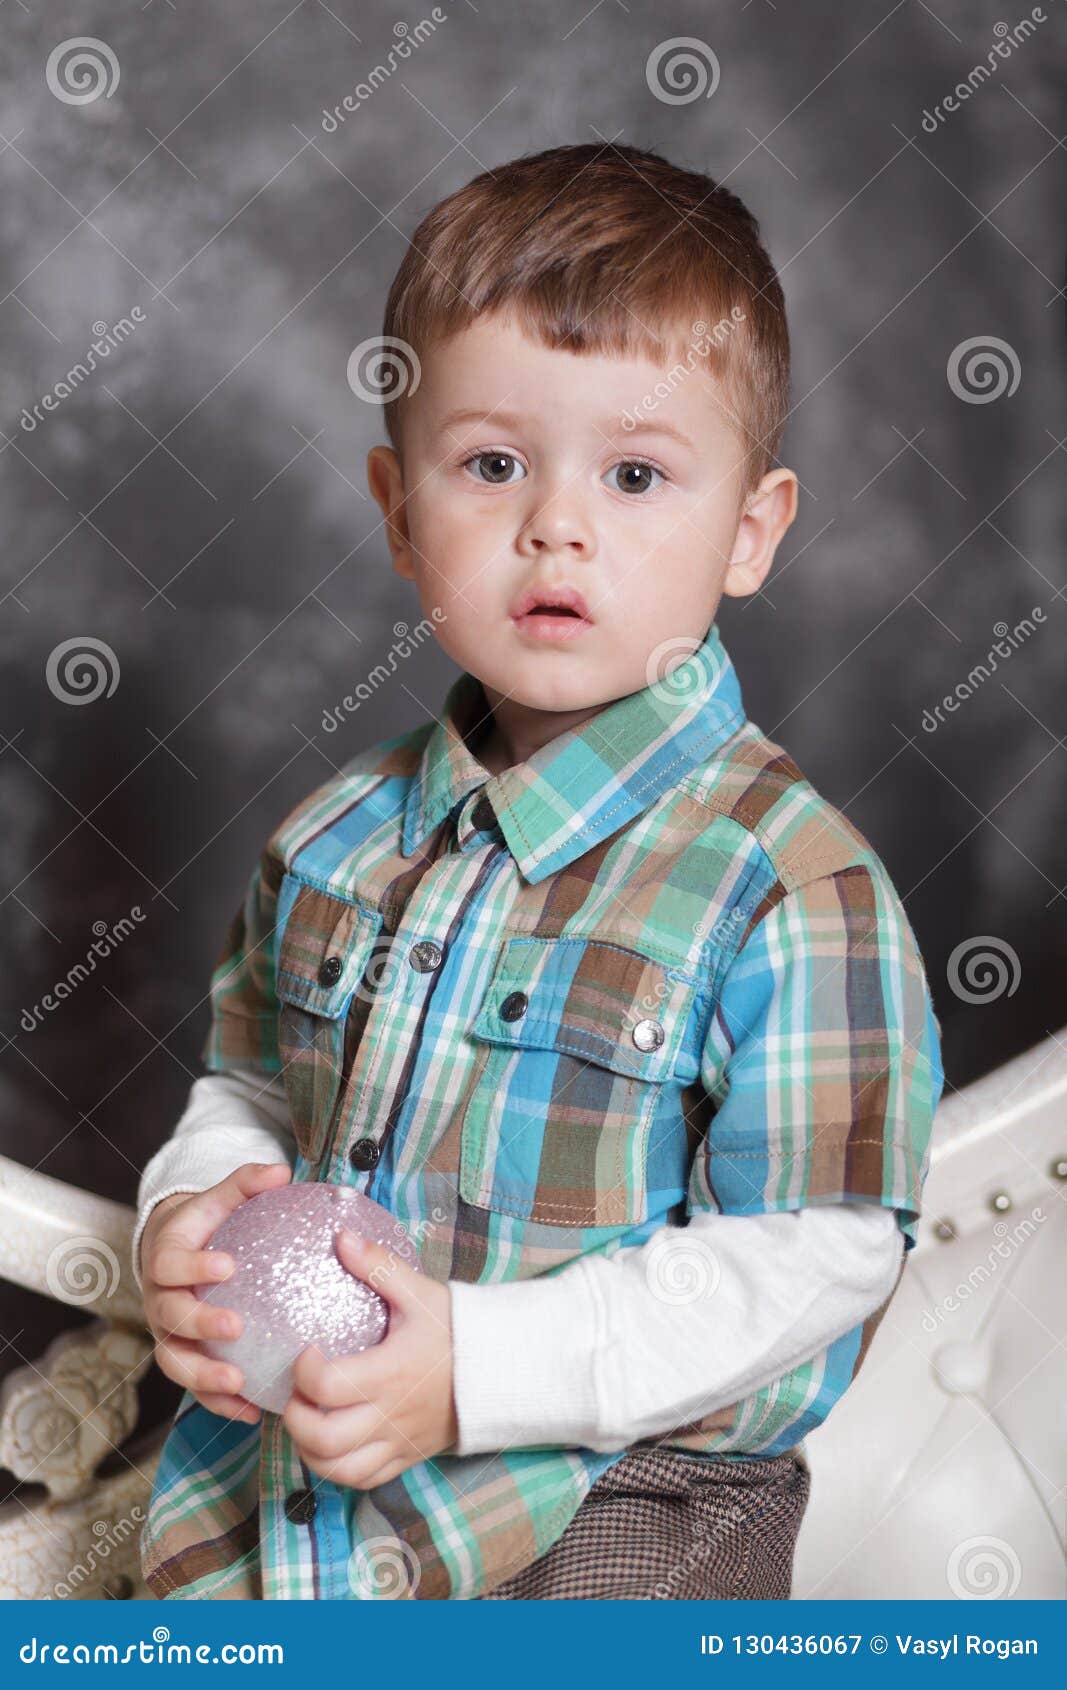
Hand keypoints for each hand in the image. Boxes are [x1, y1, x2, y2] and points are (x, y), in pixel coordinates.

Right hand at [141, 1161, 291, 1423]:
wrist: (177, 1253)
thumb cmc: (207, 1225)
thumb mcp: (221, 1199)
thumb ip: (247, 1183)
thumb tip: (282, 1172)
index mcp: (166, 1258)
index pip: (169, 1263)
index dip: (193, 1266)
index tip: (228, 1265)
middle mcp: (160, 1299)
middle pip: (169, 1317)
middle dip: (200, 1324)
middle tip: (236, 1326)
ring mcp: (168, 1334)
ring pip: (174, 1361)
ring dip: (203, 1375)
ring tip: (239, 1380)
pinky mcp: (184, 1359)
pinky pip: (195, 1389)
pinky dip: (220, 1403)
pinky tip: (254, 1410)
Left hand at [283, 1230, 457, 1489]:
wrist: (502, 1369)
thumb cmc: (457, 1329)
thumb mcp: (420, 1292)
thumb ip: (379, 1266)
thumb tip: (341, 1236)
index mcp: (390, 1373)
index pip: (328, 1387)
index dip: (303, 1372)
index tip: (306, 1351)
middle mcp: (390, 1415)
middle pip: (325, 1438)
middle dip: (295, 1417)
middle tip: (296, 1392)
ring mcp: (398, 1442)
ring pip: (338, 1469)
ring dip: (310, 1449)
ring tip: (306, 1418)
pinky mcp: (406, 1457)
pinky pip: (362, 1481)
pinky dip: (337, 1469)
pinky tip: (329, 1444)